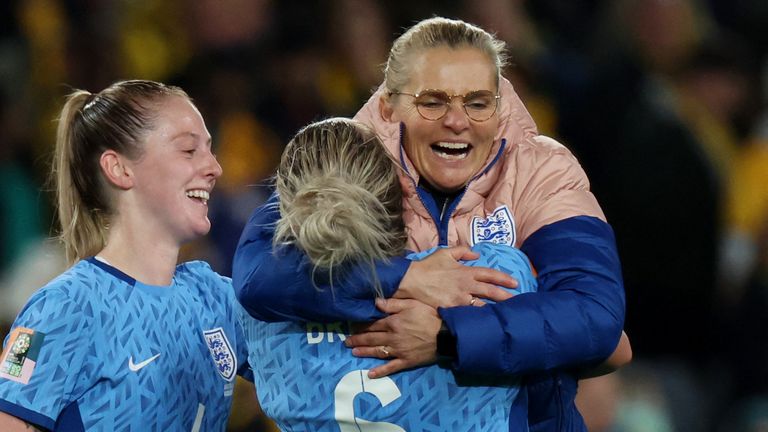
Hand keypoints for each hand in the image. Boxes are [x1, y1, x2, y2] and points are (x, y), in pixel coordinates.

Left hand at [345, 298, 440, 377]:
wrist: (446, 335)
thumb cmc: (429, 316)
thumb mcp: (412, 304)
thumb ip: (393, 304)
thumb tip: (375, 301)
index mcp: (393, 323)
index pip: (373, 324)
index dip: (361, 326)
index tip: (352, 327)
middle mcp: (392, 338)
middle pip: (372, 338)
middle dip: (358, 340)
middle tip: (346, 342)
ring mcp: (398, 351)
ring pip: (378, 352)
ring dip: (364, 352)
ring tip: (353, 352)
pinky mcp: (406, 361)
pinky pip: (391, 367)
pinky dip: (380, 371)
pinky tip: (370, 374)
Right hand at [396, 245, 515, 307]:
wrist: (412, 281)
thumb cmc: (428, 266)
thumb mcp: (445, 253)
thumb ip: (462, 251)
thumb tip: (477, 254)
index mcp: (465, 271)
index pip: (489, 274)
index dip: (503, 278)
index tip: (514, 283)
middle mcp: (466, 285)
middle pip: (491, 291)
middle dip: (506, 296)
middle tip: (517, 300)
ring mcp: (459, 299)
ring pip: (482, 305)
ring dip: (494, 309)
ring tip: (504, 314)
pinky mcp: (452, 309)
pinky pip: (467, 314)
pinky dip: (477, 317)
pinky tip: (485, 322)